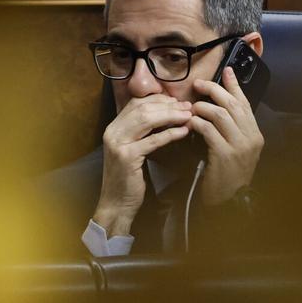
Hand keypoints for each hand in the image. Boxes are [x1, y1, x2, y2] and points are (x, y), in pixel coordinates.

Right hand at [93, 94, 192, 236]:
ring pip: (147, 119)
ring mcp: (118, 144)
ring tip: (188, 116)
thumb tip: (166, 113)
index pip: (136, 103)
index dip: (158, 99)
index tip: (177, 101)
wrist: (116, 203)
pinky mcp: (127, 157)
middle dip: (168, 105)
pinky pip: (153, 140)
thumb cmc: (128, 178)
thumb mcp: (133, 149)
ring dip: (171, 115)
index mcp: (114, 127)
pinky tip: (184, 131)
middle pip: (142, 108)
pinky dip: (170, 133)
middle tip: (187, 107)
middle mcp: (113, 132)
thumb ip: (142, 132)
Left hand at [190, 67, 263, 205]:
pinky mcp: (225, 155)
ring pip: (220, 114)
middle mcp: (251, 138)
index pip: (245, 103)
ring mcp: (240, 147)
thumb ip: (231, 129)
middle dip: (214, 90)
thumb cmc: (227, 175)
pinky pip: (209, 130)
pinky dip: (197, 123)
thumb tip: (218, 105)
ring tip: (191, 108)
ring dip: (202, 107)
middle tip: (198, 84)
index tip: (226, 70)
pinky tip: (189, 122)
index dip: (235, 85)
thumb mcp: (234, 149)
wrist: (228, 203)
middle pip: (233, 104)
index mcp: (255, 134)